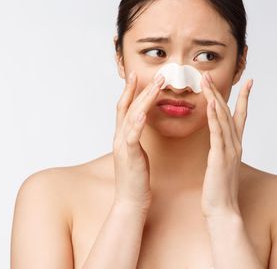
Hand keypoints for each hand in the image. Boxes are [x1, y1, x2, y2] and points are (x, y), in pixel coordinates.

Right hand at [112, 71, 164, 212]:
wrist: (131, 201)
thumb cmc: (137, 179)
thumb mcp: (137, 153)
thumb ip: (136, 138)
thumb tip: (141, 126)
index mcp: (123, 136)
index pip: (125, 107)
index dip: (130, 90)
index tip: (138, 74)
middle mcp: (119, 137)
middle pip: (128, 106)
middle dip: (141, 88)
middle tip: (156, 74)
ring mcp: (122, 145)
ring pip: (132, 116)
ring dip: (144, 99)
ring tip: (157, 85)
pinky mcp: (129, 156)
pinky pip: (132, 136)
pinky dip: (137, 123)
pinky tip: (144, 113)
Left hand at [200, 71, 252, 218]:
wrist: (222, 211)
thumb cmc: (219, 190)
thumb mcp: (222, 165)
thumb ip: (222, 151)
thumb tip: (219, 144)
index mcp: (235, 145)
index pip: (241, 116)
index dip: (245, 98)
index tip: (249, 82)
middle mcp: (235, 144)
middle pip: (228, 111)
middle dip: (219, 91)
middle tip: (210, 74)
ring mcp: (229, 150)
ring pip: (221, 117)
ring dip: (214, 97)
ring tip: (206, 81)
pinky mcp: (220, 157)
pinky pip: (217, 133)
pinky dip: (214, 117)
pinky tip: (210, 104)